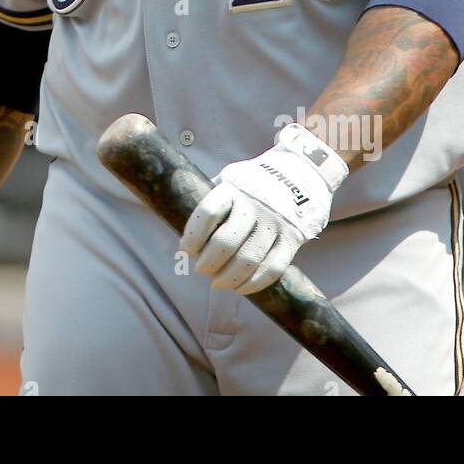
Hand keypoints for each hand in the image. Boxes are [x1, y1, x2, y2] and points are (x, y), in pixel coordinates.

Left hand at [179, 123, 348, 294]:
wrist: (298, 175)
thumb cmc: (249, 186)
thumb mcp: (227, 181)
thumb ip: (207, 199)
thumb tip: (165, 215)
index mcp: (233, 188)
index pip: (208, 212)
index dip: (193, 235)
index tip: (186, 249)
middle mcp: (254, 204)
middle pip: (226, 242)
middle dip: (208, 262)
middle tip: (201, 269)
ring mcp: (275, 222)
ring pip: (249, 259)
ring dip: (228, 277)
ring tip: (217, 282)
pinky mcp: (292, 239)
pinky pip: (273, 268)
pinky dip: (254, 283)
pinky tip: (240, 288)